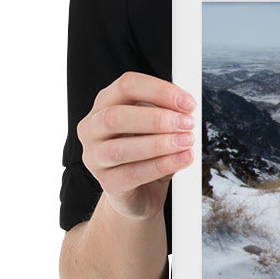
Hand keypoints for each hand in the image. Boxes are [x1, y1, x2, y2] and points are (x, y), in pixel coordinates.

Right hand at [77, 71, 196, 221]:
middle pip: (115, 116)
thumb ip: (167, 113)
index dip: (159, 90)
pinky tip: (181, 159)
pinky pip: (132, 174)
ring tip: (186, 142)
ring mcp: (94, 158)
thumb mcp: (156, 127)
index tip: (187, 102)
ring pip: (120, 149)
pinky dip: (161, 166)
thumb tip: (187, 109)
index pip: (126, 86)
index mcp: (104, 105)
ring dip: (159, 144)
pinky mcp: (107, 183)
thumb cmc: (148, 153)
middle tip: (187, 124)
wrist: (140, 192)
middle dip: (156, 119)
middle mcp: (92, 129)